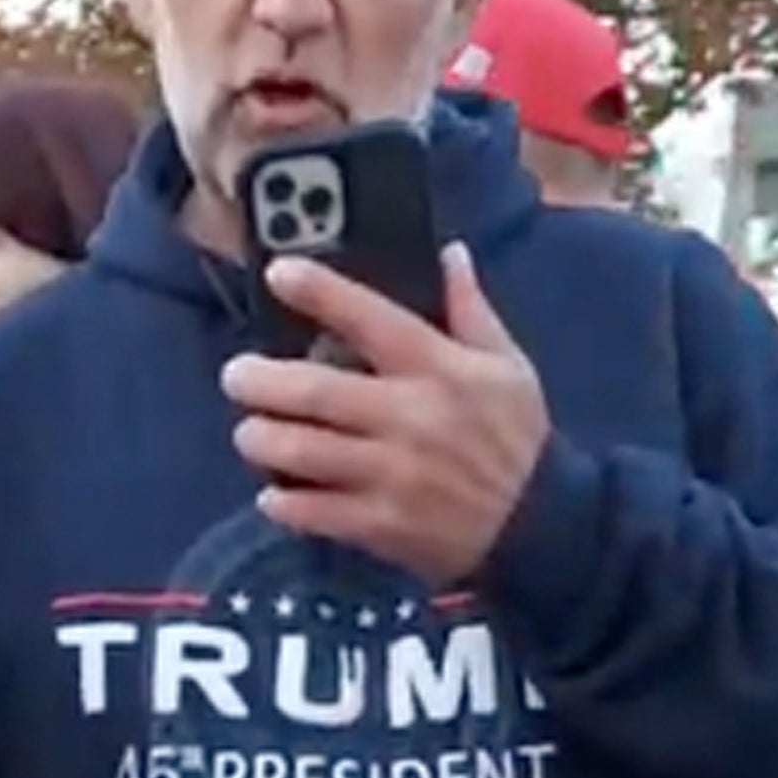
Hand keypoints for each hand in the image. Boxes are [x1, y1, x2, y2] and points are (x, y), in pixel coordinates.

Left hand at [221, 244, 549, 585]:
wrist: (540, 525)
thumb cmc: (515, 437)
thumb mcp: (507, 365)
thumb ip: (471, 309)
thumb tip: (449, 253)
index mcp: (440, 369)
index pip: (371, 319)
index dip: (320, 291)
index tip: (278, 272)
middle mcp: (410, 417)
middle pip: (312, 390)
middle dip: (259, 379)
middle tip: (238, 375)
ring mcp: (392, 474)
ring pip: (299, 450)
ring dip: (260, 438)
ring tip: (252, 432)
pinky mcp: (381, 523)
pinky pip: (310, 510)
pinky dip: (282, 500)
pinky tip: (277, 491)